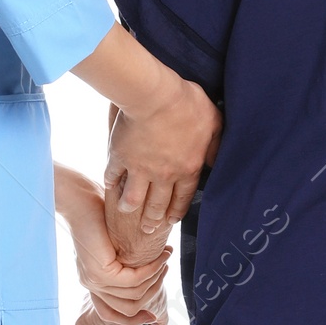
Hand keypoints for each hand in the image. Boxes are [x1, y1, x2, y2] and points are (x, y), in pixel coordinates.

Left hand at [57, 165, 170, 324]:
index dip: (135, 318)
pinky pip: (134, 280)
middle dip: (153, 294)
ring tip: (166, 257)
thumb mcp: (115, 246)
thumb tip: (150, 274)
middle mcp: (92, 286)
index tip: (155, 310)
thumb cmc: (98, 215)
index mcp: (94, 283)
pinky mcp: (102, 272)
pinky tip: (160, 255)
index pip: (113, 314)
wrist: (79, 199)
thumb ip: (126, 265)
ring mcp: (95, 281)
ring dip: (156, 277)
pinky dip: (151, 269)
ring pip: (135, 296)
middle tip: (166, 268)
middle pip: (128, 310)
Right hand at [103, 72, 220, 259]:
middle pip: (157, 205)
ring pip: (133, 198)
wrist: (154, 95)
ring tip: (126, 211)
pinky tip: (110, 186)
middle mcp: (163, 175)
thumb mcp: (214, 122)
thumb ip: (215, 145)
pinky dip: (111, 183)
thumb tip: (214, 160)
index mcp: (188, 169)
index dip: (176, 212)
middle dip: (153, 219)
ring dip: (130, 208)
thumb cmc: (187, 104)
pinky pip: (113, 176)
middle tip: (148, 228)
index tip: (170, 221)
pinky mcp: (120, 157)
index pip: (183, 198)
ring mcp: (139, 169)